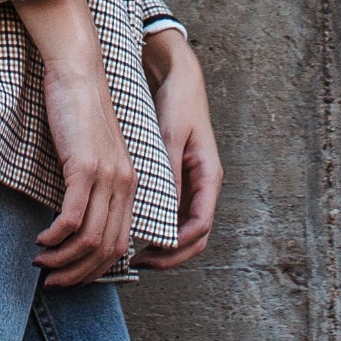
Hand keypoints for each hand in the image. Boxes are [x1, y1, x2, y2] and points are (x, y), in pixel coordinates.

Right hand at [16, 0, 136, 285]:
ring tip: (42, 263)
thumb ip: (92, 179)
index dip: (96, 268)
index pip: (120, 243)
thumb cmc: (78, 105)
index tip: (70, 275)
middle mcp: (125, 187)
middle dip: (80, 273)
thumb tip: (75, 210)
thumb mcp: (92, 148)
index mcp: (130, 185)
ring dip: (65, 260)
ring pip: (92, 240)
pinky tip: (41, 241)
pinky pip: (73, 217)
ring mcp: (107, 178)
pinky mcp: (85, 167)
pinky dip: (58, 237)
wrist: (78, 70)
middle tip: (54, 280)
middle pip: (108, 250)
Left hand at [136, 27, 221, 267]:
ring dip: (163, 242)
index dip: (176, 245)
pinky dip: (158, 223)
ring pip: (183, 226)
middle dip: (169, 254)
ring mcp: (193, 182)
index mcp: (209, 177)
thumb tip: (164, 207)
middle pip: (193, 235)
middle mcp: (204, 185)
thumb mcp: (172, 135)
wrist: (180, 77)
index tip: (150, 254)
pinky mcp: (179, 175)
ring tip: (131, 252)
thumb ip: (170, 168)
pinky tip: (133, 225)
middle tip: (136, 263)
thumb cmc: (178, 101)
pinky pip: (173, 210)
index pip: (199, 227)